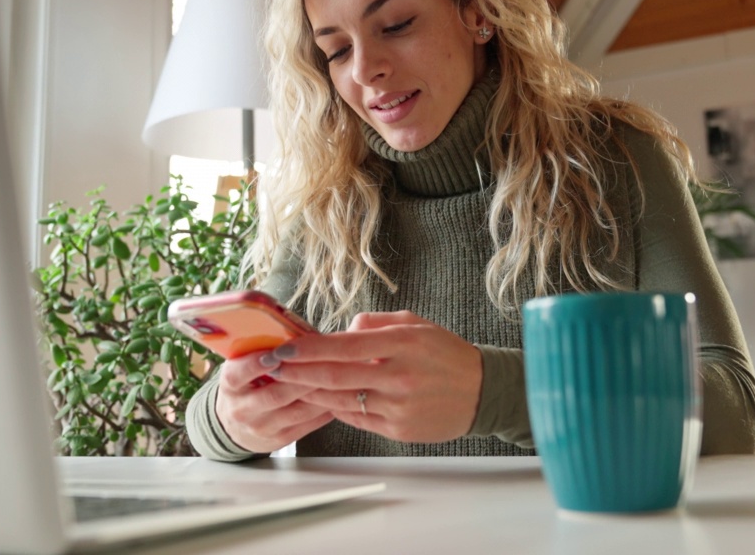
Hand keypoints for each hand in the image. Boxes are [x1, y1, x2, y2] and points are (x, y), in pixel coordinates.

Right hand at [212, 350, 334, 453]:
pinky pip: (308, 424)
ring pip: (297, 411)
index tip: (276, 353)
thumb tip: (296, 332)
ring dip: (320, 393)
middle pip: (276, 394)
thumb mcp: (242, 367)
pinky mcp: (280, 439)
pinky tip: (339, 395)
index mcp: (230, 385)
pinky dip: (325, 409)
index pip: (238, 374)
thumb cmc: (246, 385)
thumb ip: (261, 350)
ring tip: (339, 376)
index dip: (256, 364)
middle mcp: (242, 409)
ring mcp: (262, 427)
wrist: (236, 426)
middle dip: (303, 377)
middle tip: (326, 360)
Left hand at [271, 311, 482, 442]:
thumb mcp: (416, 325)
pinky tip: (319, 398)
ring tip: (286, 383)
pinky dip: (334, 407)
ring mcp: (397, 406)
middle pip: (334, 375)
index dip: (308, 348)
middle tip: (272, 367)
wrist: (482, 392)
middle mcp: (398, 376)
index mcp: (402, 344)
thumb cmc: (446, 354)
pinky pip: (356, 417)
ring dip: (309, 391)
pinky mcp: (397, 429)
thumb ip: (375, 324)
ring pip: (340, 399)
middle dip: (296, 371)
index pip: (343, 346)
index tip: (283, 346)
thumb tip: (342, 332)